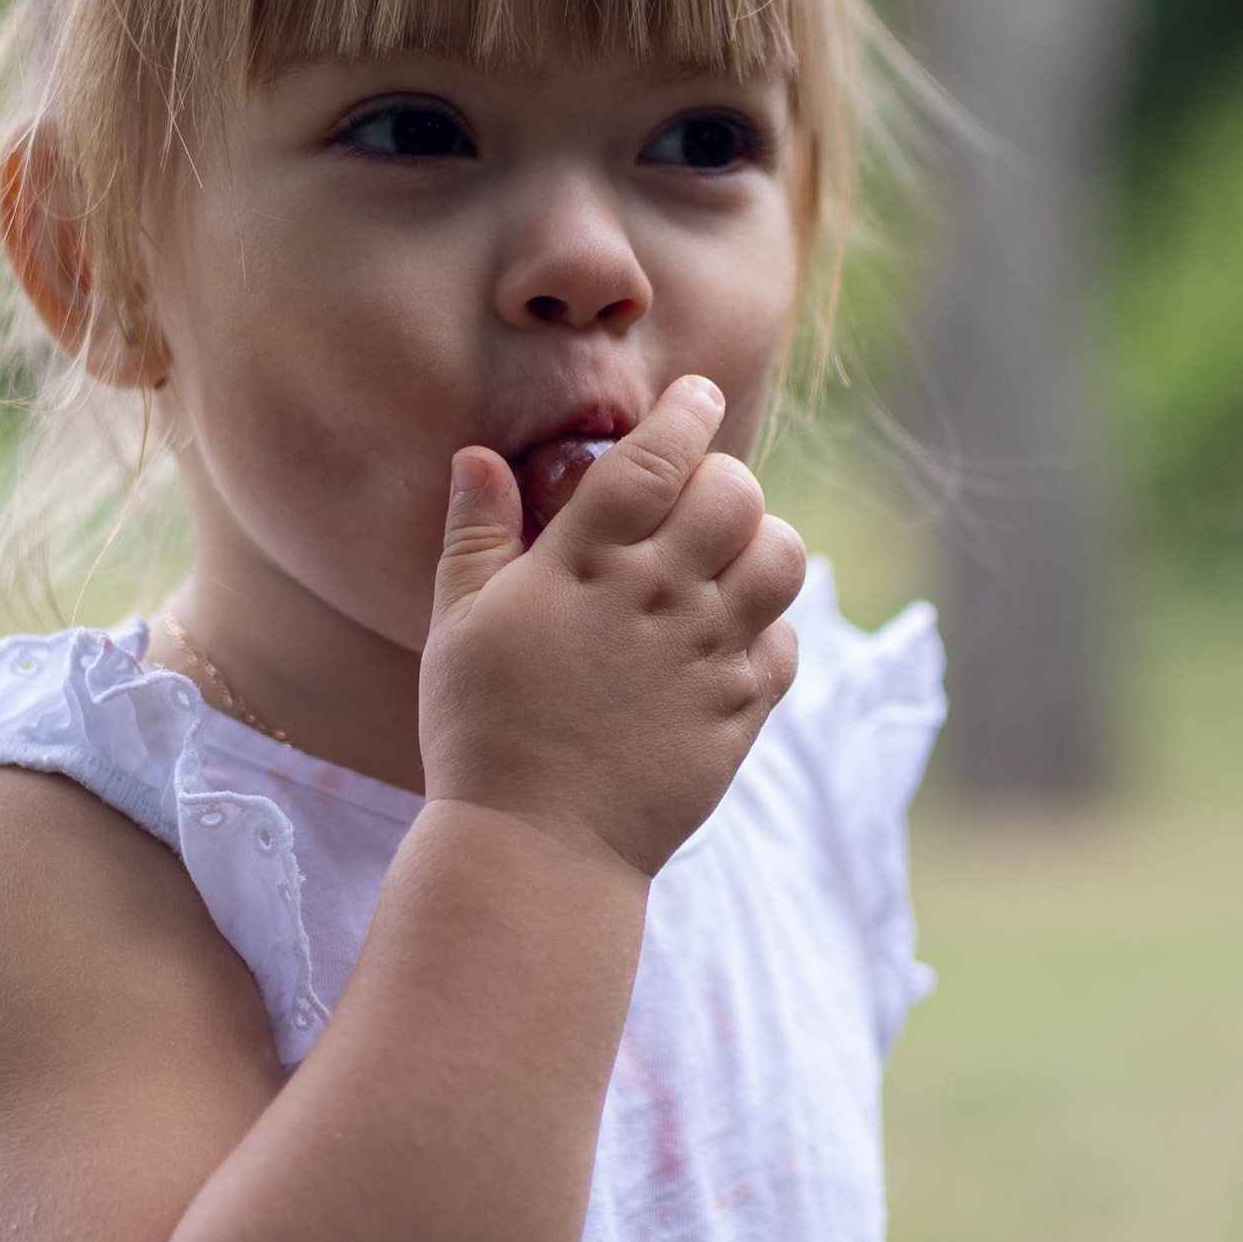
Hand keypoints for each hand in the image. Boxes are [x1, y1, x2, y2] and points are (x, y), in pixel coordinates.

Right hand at [417, 374, 805, 879]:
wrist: (536, 848)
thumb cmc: (480, 731)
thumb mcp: (457, 624)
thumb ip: (475, 533)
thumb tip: (477, 456)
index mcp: (587, 565)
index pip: (658, 457)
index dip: (687, 413)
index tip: (698, 394)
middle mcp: (659, 599)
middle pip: (735, 495)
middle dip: (723, 477)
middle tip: (696, 495)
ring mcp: (708, 657)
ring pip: (780, 561)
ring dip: (761, 543)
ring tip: (725, 559)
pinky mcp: (740, 714)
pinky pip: (785, 643)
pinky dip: (767, 628)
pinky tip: (727, 638)